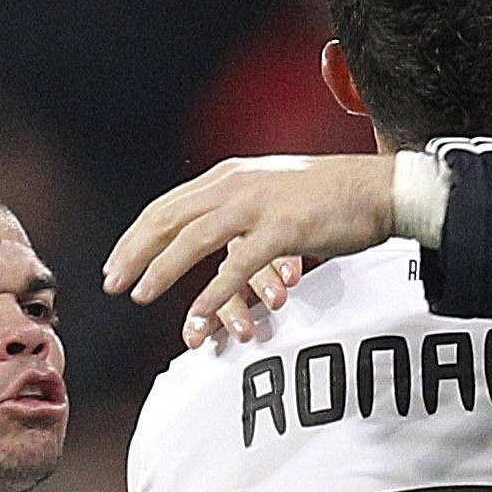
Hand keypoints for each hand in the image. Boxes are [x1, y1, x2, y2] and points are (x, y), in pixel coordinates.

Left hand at [103, 155, 398, 343]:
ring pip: (195, 239)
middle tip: (112, 283)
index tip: (117, 263)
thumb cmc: (331, 199)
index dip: (138, 236)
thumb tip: (218, 242)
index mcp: (229, 177)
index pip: (168, 205)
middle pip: (169, 218)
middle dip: (135, 252)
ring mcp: (258, 206)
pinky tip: (197, 314)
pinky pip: (238, 265)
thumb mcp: (273, 195)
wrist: (379, 190)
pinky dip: (214, 291)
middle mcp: (235, 185)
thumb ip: (241, 212)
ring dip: (163, 269)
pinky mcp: (283, 230)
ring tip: (141, 294)